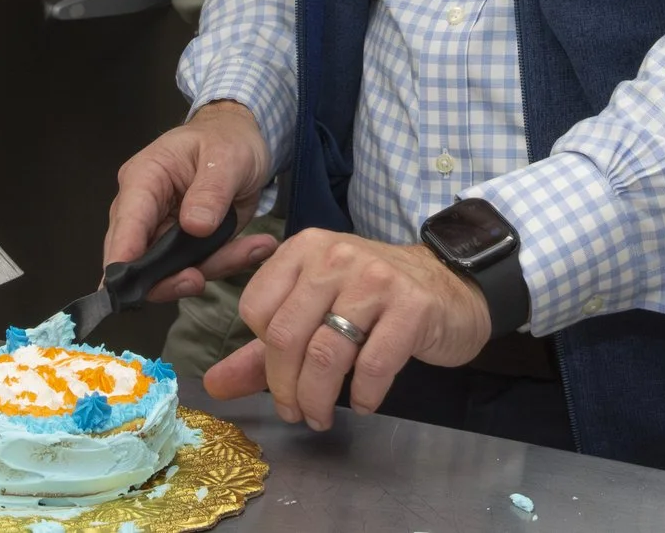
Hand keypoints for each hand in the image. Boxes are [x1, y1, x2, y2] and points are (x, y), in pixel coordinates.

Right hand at [103, 102, 278, 303]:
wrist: (243, 139)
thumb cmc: (227, 138)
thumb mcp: (227, 157)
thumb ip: (211, 190)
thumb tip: (194, 226)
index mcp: (144, 179)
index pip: (127, 221)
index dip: (122, 256)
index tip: (126, 286)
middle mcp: (146, 209)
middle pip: (138, 258)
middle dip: (168, 278)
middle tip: (198, 281)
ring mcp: (164, 231)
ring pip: (171, 271)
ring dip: (211, 267)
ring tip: (252, 249)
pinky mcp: (185, 246)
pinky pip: (199, 266)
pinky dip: (227, 262)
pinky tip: (256, 247)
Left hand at [204, 230, 492, 427]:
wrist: (450, 285)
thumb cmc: (375, 300)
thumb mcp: (316, 311)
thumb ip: (262, 349)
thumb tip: (214, 385)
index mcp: (305, 248)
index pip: (256, 307)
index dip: (261, 354)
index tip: (279, 377)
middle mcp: (336, 256)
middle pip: (286, 335)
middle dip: (286, 387)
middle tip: (298, 412)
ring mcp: (376, 278)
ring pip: (326, 354)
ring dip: (319, 399)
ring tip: (322, 416)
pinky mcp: (412, 306)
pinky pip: (374, 365)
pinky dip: (364, 395)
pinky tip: (365, 402)